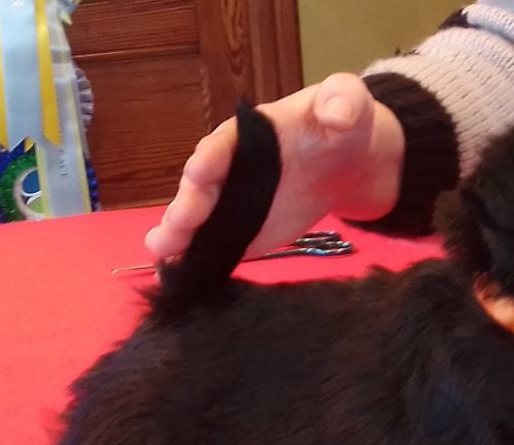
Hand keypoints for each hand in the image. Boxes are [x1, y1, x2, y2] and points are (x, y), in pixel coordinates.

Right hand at [145, 73, 404, 262]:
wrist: (351, 163)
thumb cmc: (342, 125)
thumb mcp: (347, 103)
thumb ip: (342, 102)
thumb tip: (337, 111)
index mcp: (251, 133)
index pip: (225, 144)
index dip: (212, 158)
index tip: (199, 172)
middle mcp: (233, 168)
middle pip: (204, 186)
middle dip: (189, 204)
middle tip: (177, 224)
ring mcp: (237, 203)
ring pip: (203, 218)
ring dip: (181, 235)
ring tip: (162, 251)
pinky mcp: (248, 232)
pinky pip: (222, 244)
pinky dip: (202, 259)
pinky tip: (181, 274)